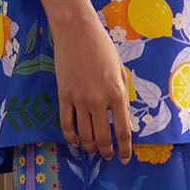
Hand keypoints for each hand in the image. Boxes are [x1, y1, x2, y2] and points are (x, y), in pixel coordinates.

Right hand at [51, 10, 132, 161]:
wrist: (76, 31)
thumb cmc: (102, 47)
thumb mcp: (120, 71)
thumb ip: (121, 95)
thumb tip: (121, 116)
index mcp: (117, 93)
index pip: (123, 130)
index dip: (126, 148)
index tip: (125, 157)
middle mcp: (99, 100)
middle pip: (103, 137)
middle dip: (107, 151)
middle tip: (109, 156)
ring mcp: (79, 100)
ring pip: (84, 134)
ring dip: (90, 147)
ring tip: (93, 151)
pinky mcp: (63, 96)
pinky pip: (66, 123)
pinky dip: (71, 136)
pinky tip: (76, 141)